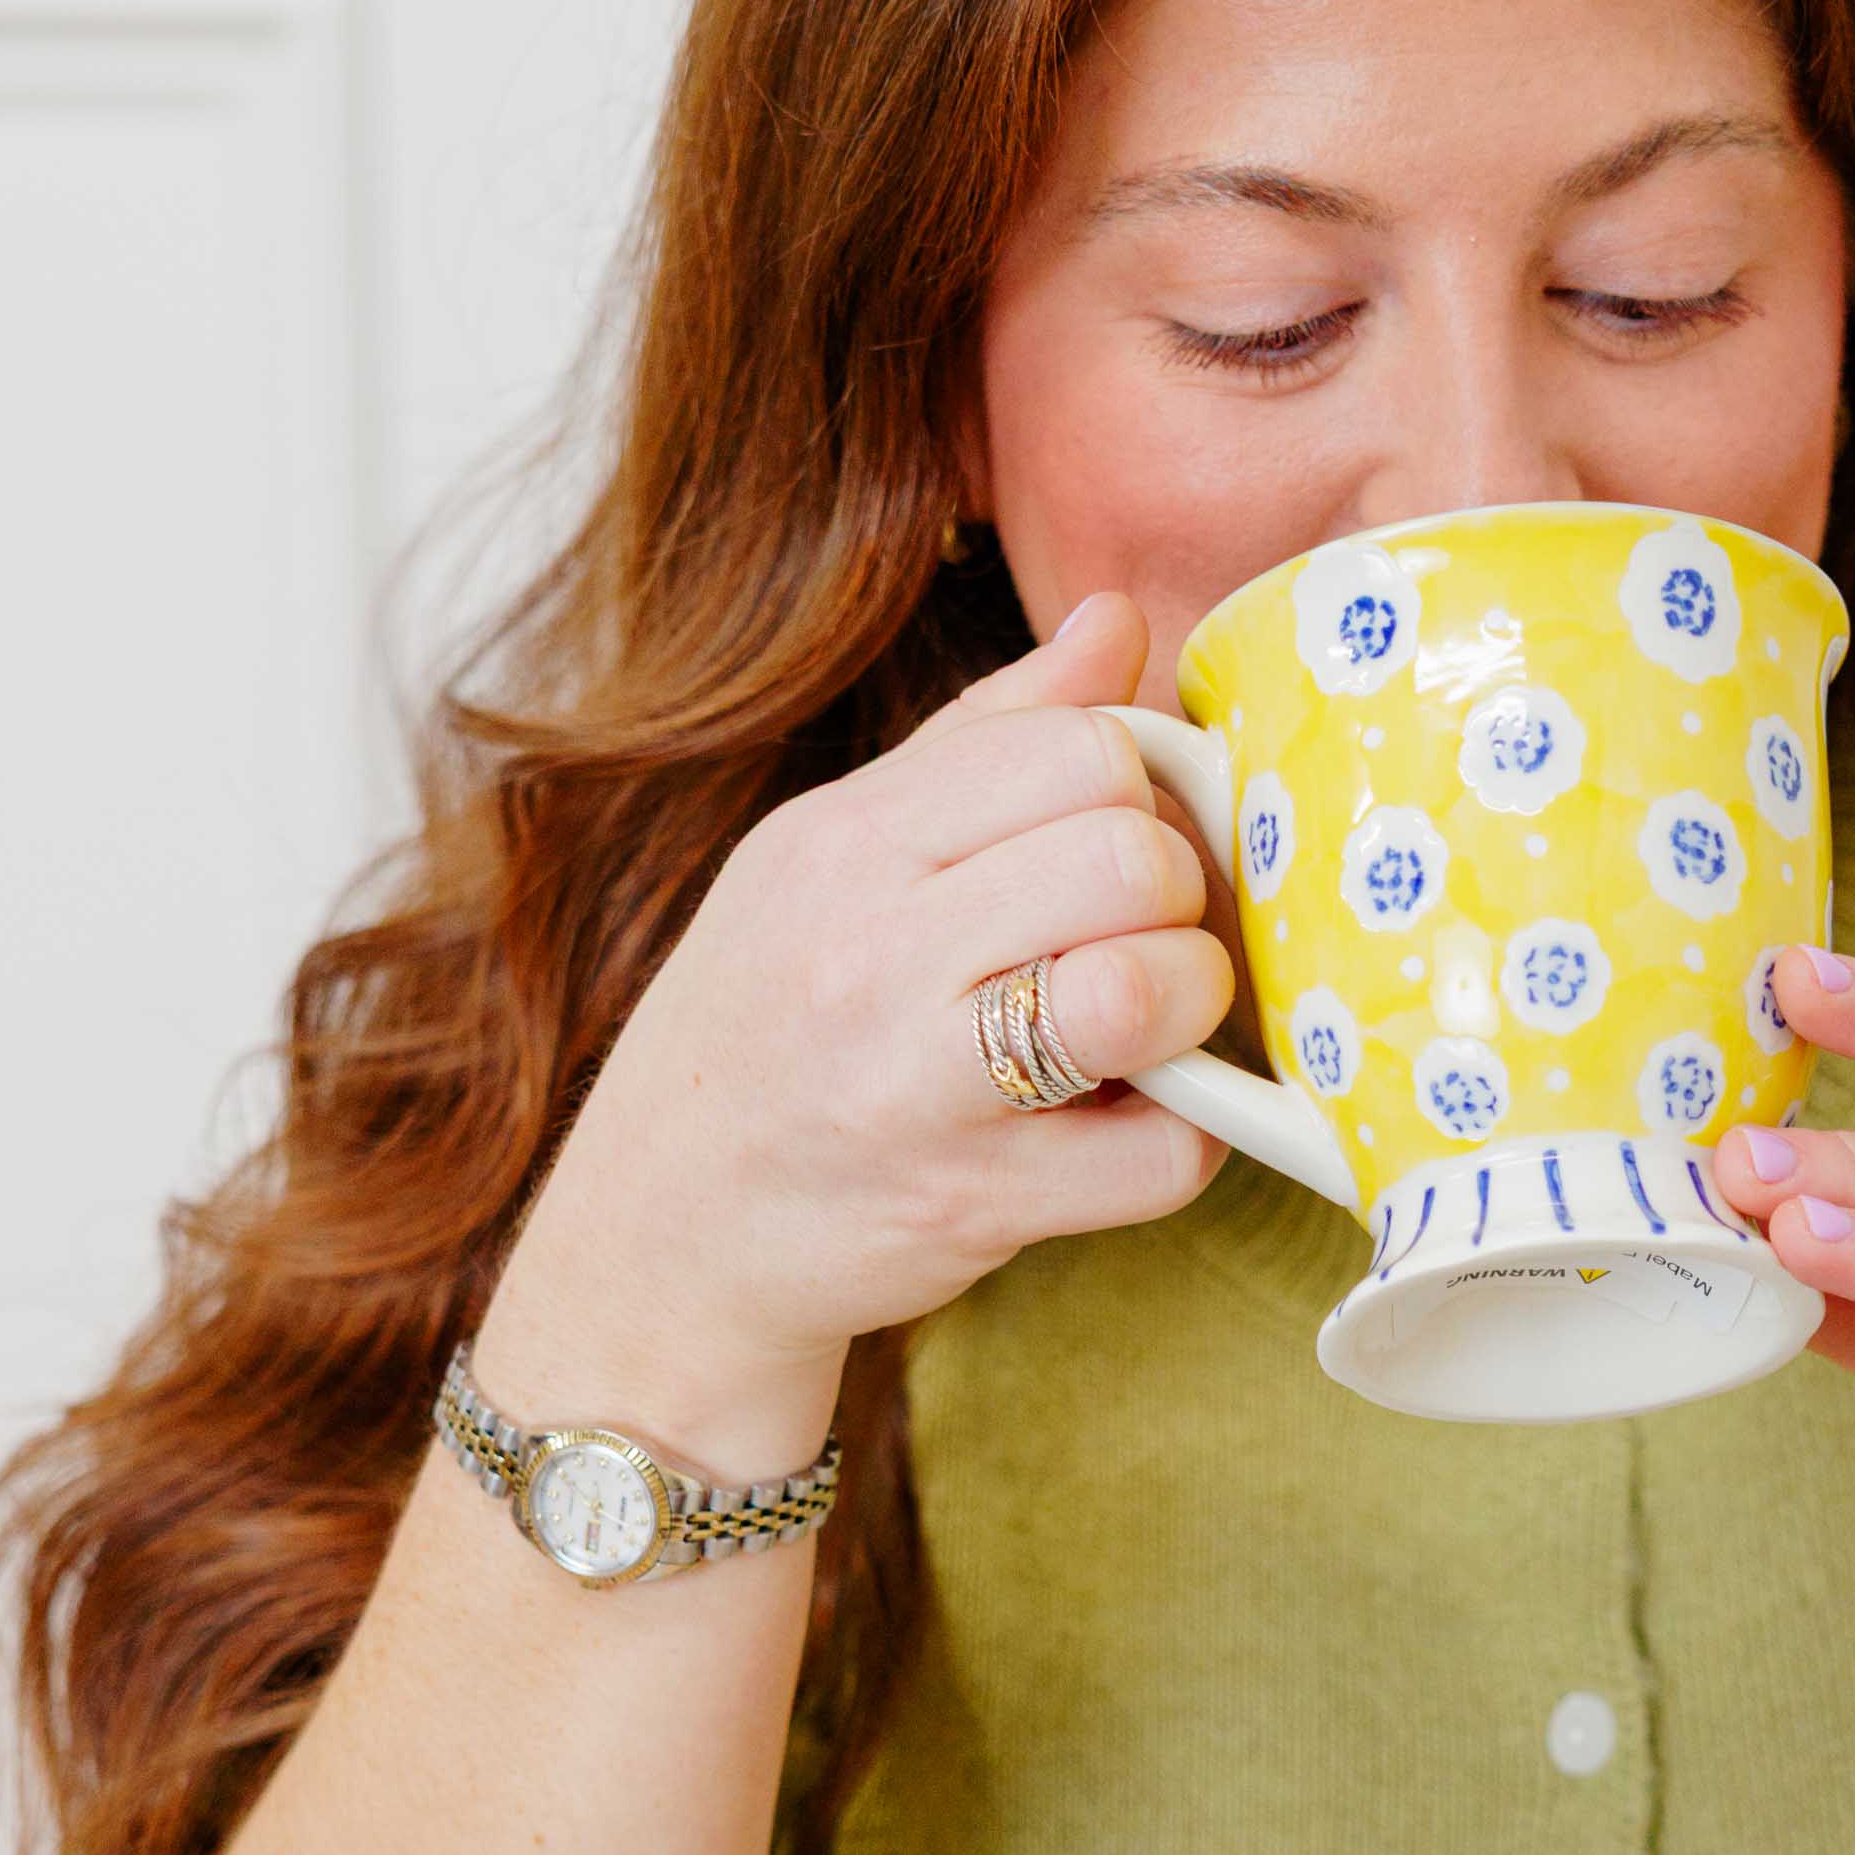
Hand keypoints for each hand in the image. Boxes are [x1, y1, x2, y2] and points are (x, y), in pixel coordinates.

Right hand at [475, 596, 1233, 1467]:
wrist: (664, 1230)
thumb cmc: (770, 1022)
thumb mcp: (834, 850)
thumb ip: (989, 737)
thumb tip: (1117, 625)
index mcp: (850, 840)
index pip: (1079, 747)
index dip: (1140, 792)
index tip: (1120, 847)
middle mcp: (872, 950)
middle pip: (1131, 855)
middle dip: (1175, 897)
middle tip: (1139, 941)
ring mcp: (919, 1085)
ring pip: (1147, 992)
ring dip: (1191, 1006)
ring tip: (1147, 1025)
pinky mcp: (974, 1203)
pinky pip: (1162, 1153)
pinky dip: (1181, 1138)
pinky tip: (1125, 1121)